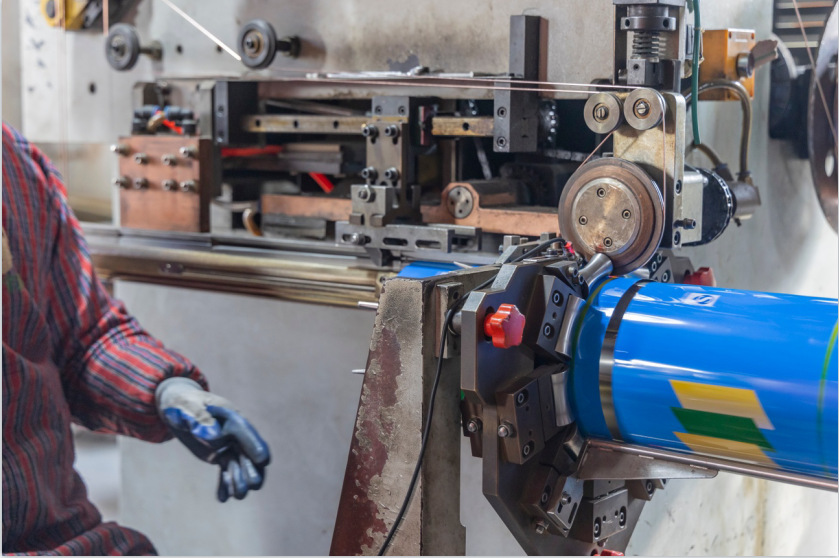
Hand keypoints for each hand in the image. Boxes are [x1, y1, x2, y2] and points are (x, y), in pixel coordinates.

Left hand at [155, 377, 270, 501]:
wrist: (178, 409)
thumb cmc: (183, 404)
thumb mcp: (185, 408)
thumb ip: (198, 419)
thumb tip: (213, 434)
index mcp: (231, 417)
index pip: (246, 431)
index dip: (255, 445)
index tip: (264, 461)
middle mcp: (235, 432)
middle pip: (248, 452)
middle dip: (252, 469)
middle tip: (253, 486)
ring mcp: (229, 445)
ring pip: (240, 464)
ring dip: (240, 481)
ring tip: (237, 496)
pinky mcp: (220, 455)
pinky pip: (227, 471)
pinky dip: (226, 484)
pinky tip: (223, 498)